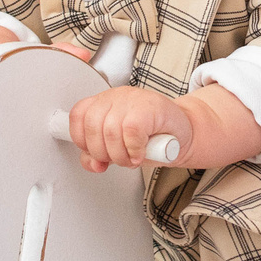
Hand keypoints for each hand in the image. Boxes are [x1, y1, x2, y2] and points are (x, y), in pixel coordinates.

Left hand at [66, 85, 196, 171]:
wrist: (182, 132)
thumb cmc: (152, 137)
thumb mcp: (119, 147)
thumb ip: (99, 154)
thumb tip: (92, 163)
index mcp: (104, 102)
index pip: (77, 116)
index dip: (82, 140)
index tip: (95, 153)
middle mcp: (115, 96)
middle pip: (92, 126)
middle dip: (103, 153)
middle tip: (119, 159)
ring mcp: (133, 99)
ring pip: (110, 131)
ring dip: (121, 155)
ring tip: (132, 157)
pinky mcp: (149, 107)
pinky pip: (131, 131)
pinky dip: (135, 149)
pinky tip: (141, 152)